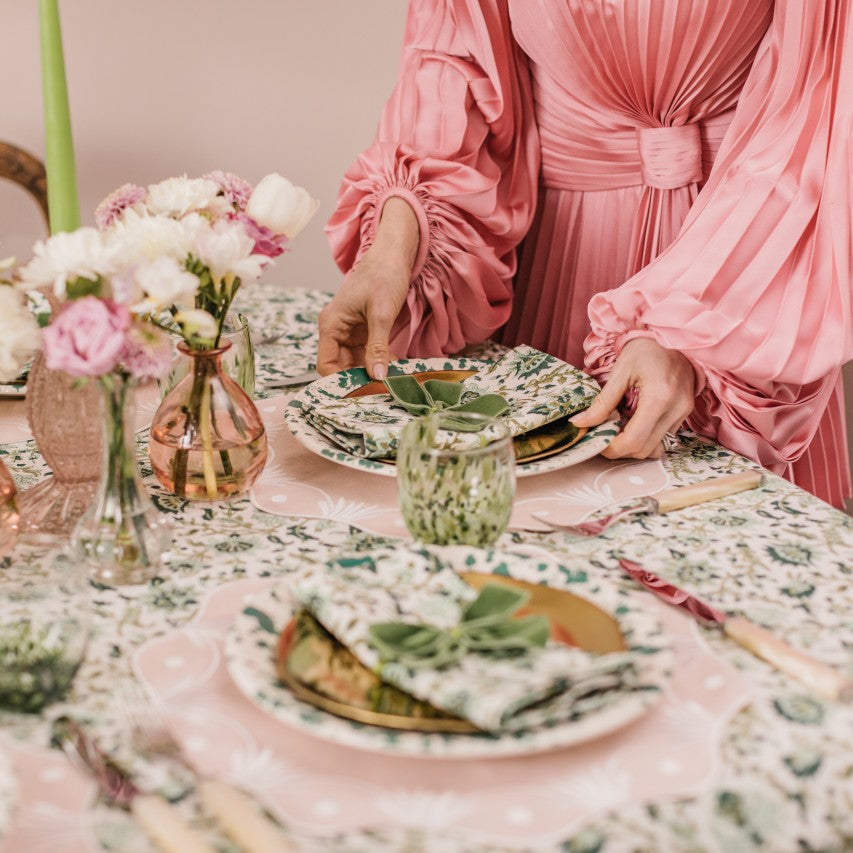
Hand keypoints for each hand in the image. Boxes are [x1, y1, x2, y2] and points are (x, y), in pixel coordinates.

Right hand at [317, 197, 418, 378]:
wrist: (394, 255)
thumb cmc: (383, 276)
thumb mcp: (381, 314)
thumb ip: (377, 347)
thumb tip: (377, 377)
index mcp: (331, 324)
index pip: (325, 364)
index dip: (340, 381)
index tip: (361, 393)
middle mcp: (337, 330)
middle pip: (341, 367)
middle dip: (358, 380)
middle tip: (380, 392)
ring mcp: (351, 332)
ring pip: (356, 363)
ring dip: (370, 373)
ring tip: (389, 384)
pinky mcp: (364, 331)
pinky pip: (367, 354)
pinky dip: (378, 362)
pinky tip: (392, 369)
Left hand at [570, 338, 695, 458]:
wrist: (672, 334)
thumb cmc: (645, 347)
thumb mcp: (620, 371)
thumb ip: (602, 402)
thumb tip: (580, 423)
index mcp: (659, 397)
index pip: (634, 440)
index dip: (612, 448)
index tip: (597, 442)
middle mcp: (676, 408)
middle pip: (645, 449)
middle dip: (621, 449)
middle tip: (603, 436)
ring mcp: (684, 412)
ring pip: (655, 447)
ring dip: (633, 445)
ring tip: (618, 428)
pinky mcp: (685, 412)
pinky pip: (664, 436)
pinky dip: (646, 436)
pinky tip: (633, 422)